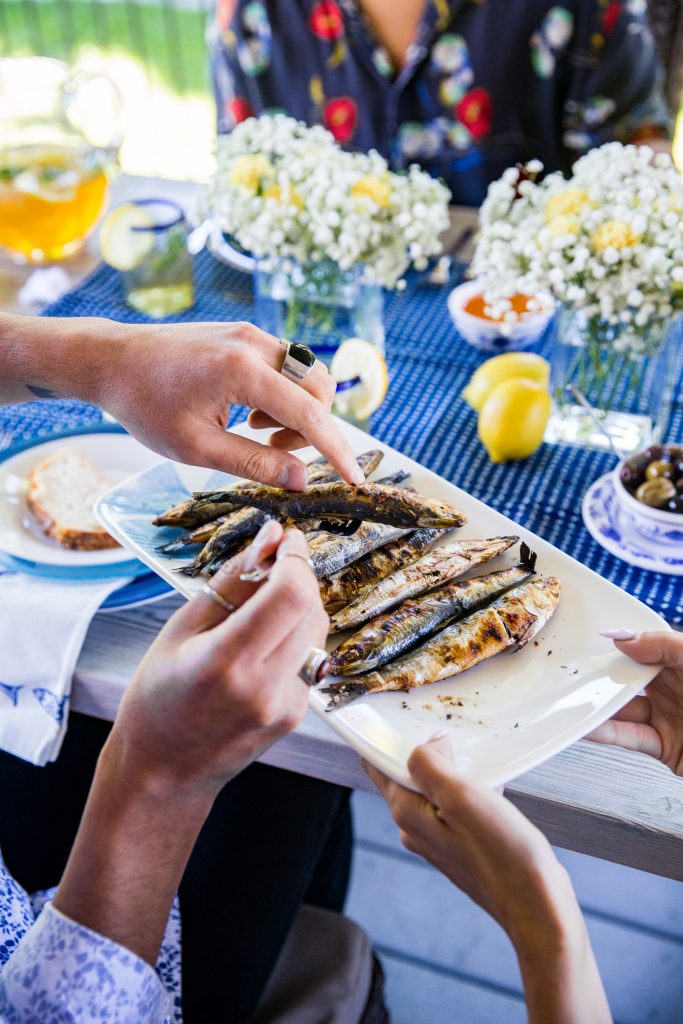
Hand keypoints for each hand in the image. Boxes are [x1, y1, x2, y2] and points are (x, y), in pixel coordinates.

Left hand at [0, 313, 362, 486]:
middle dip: (311, 428)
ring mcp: (251, 334)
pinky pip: (287, 366)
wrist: (111, 361)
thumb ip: (254, 465)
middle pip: (319, 389)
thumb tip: (301, 481)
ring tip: (255, 431)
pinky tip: (250, 412)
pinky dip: (283, 394)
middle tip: (272, 452)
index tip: (354, 478)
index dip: (336, 450)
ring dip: (297, 411)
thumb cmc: (145, 406)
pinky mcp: (245, 335)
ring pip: (307, 375)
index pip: (309, 414)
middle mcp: (254, 344)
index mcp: (241, 371)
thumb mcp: (197, 448)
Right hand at [54, 522, 327, 964]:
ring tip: (262, 603)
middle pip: (311, 608)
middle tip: (273, 563)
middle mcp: (264, 687)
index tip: (285, 540)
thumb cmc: (156, 701)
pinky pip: (309, 657)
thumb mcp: (180, 629)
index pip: (289, 595)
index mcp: (225, 662)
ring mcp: (286, 706)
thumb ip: (231, 580)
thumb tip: (267, 538)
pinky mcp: (296, 716)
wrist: (163, 773)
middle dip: (298, 576)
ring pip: (317, 631)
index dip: (295, 558)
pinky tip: (263, 640)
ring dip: (300, 604)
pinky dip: (294, 636)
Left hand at [363, 736, 567, 941]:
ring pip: (436, 790)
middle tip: (453, 738)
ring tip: (480, 767)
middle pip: (409, 775)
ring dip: (455, 774)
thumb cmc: (502, 853)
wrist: (536, 904)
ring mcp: (438, 840)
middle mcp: (415, 828)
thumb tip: (425, 744)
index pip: (378, 767)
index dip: (386, 740)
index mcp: (406, 813)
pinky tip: (494, 791)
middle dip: (428, 754)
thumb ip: (430, 764)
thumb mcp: (461, 796)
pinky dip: (471, 793)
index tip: (401, 719)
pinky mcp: (462, 847)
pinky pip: (457, 807)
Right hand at [589, 630, 682, 774]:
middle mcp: (677, 690)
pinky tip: (589, 724)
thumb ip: (663, 644)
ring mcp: (670, 719)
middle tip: (575, 672)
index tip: (596, 643)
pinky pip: (630, 737)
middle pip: (631, 679)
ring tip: (572, 698)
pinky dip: (607, 733)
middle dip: (603, 676)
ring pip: (626, 709)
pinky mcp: (666, 749)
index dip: (622, 646)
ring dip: (599, 705)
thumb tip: (622, 636)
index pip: (647, 648)